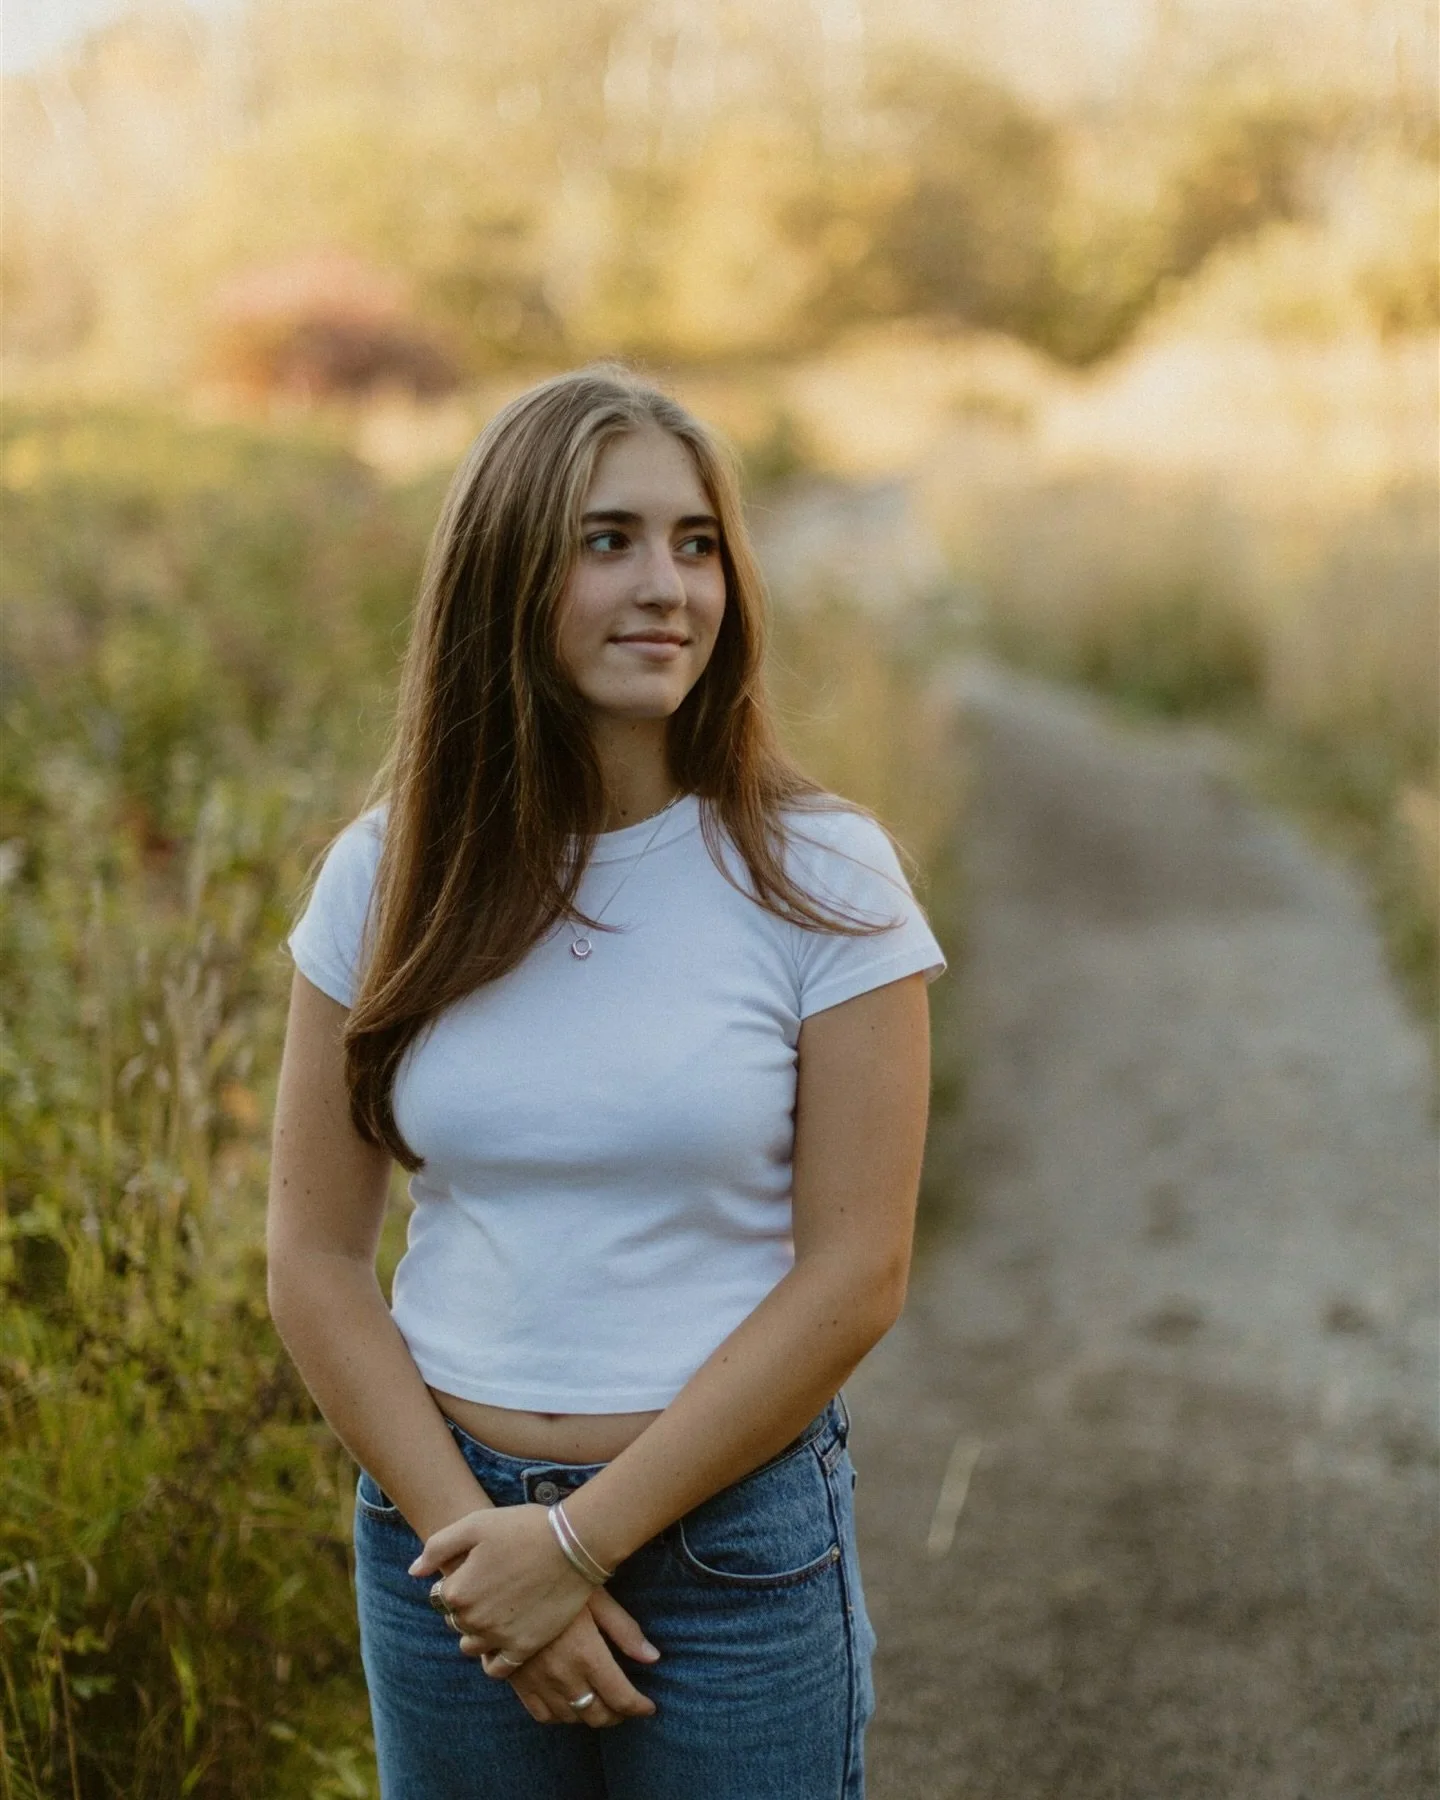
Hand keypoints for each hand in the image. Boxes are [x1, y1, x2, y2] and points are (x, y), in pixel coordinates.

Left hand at [409, 1503, 593, 1667]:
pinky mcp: (524, 1648)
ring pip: (472, 1646)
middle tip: (491, 1588)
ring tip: (499, 1611)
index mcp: (457, 1590)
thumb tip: (414, 1572)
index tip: (476, 1570)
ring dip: (479, 1633)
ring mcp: (499, 1637)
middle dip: (467, 1608)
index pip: (440, 1597)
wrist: (574, 1544)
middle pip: (456, 1622)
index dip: (457, 1581)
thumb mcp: (476, 1524)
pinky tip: (505, 1638)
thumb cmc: (524, 1527)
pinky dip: (495, 1658)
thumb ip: (438, 1547)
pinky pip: (497, 1668)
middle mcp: (473, 1619)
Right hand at [508, 1589, 659, 1727]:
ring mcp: (538, 1682)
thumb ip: (625, 1631)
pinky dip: (560, 1715)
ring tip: (601, 1703)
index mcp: (587, 1654)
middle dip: (617, 1715)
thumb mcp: (598, 1598)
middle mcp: (563, 1675)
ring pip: (571, 1717)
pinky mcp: (518, 1681)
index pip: (621, 1698)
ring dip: (590, 1715)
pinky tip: (569, 1703)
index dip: (639, 1707)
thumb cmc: (561, 1579)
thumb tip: (653, 1658)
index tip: (649, 1707)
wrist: (508, 1578)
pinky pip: (542, 1714)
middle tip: (626, 1706)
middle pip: (597, 1714)